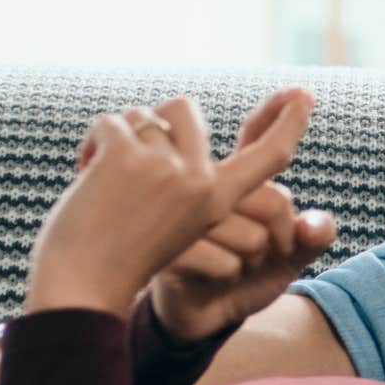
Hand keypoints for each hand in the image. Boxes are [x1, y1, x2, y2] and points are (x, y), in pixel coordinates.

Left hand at [25, 93, 305, 317]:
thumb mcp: (174, 225)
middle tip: (129, 162)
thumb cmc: (121, 260)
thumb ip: (184, 185)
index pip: (268, 154)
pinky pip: (108, 122)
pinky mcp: (126, 157)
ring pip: (143, 114)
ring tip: (103, 177)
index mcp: (218, 199)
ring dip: (117, 137)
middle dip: (153, 122)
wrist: (82, 288)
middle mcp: (200, 180)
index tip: (303, 96)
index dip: (288, 124)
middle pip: (186, 108)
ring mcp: (164, 167)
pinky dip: (90, 145)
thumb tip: (165, 124)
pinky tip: (85, 175)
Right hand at [149, 90, 336, 344]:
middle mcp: (210, 189)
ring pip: (252, 237)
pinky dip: (231, 277)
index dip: (278, 116)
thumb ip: (313, 234)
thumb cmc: (244, 274)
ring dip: (256, 261)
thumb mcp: (290, 255)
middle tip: (274, 250)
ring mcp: (188, 218)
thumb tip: (316, 226)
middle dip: (284, 235)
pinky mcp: (171, 249)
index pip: (257, 138)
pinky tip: (215, 278)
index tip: (301, 93)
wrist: (197, 315)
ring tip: (236, 265)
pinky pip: (225, 262)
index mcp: (235, 180)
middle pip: (273, 199)